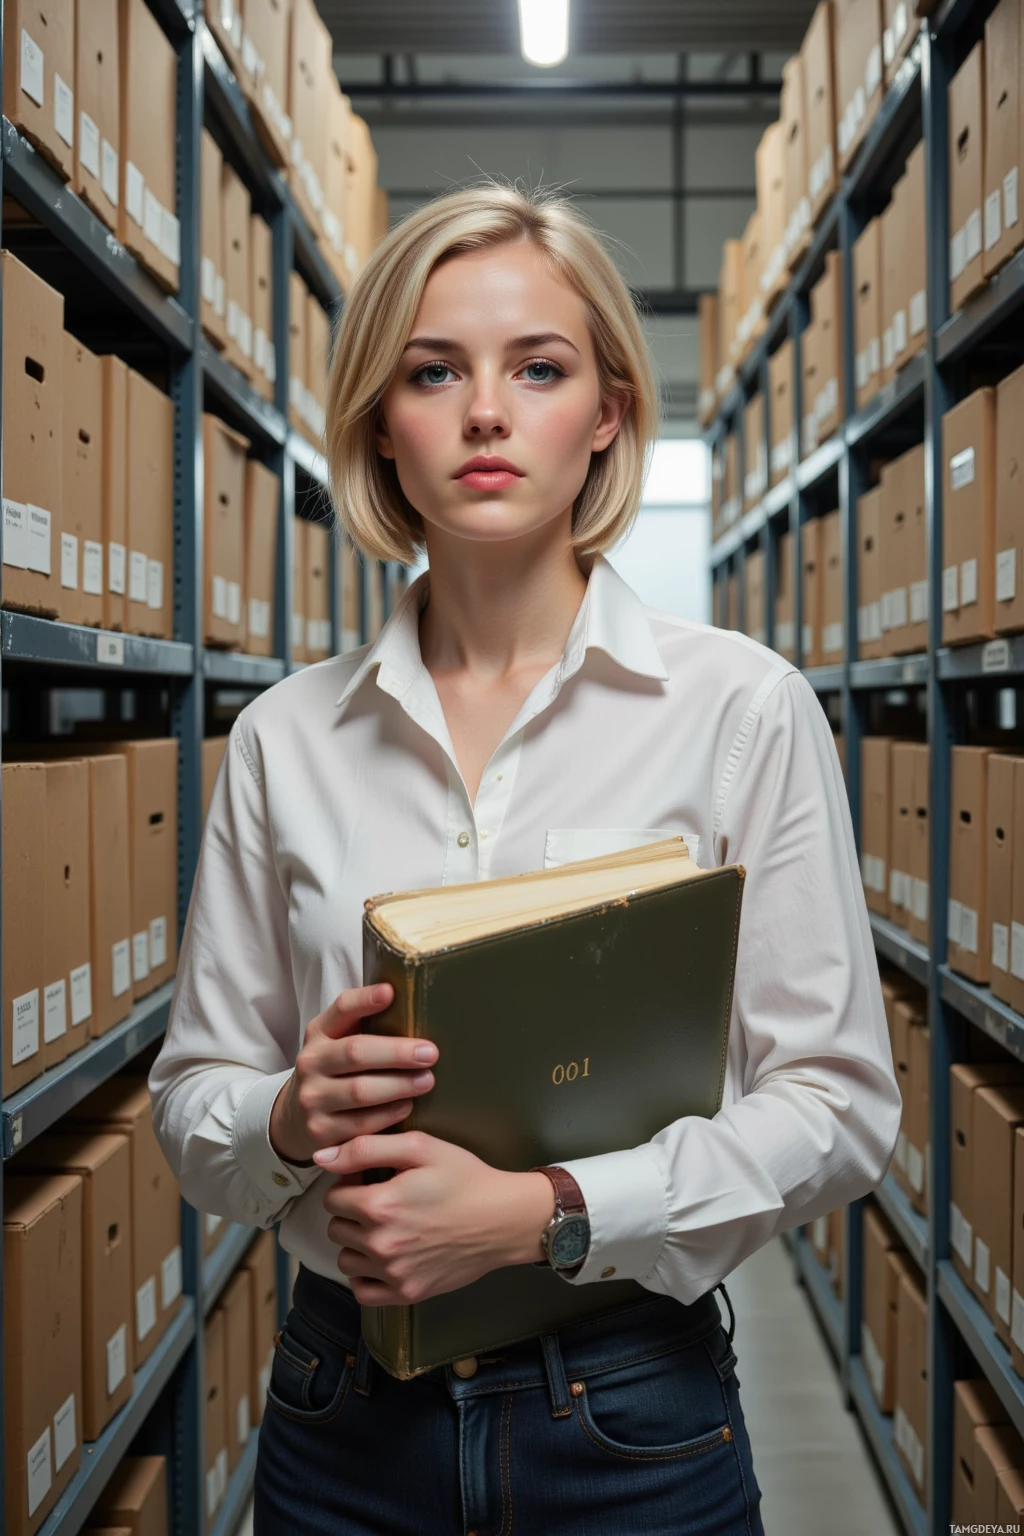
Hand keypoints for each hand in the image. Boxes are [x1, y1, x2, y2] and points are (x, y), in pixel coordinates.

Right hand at [268, 984, 438, 1165]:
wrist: (294, 1118)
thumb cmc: (334, 1071)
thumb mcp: (338, 1041)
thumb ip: (364, 1024)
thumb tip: (412, 1002)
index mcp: (319, 1033)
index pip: (341, 1008)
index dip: (365, 1000)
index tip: (391, 992)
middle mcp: (311, 1062)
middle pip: (356, 1052)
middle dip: (397, 1052)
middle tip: (430, 1053)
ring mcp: (313, 1098)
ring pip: (360, 1091)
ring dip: (399, 1085)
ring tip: (427, 1080)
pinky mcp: (320, 1132)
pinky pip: (361, 1123)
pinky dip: (389, 1115)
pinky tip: (408, 1107)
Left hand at [320, 1131, 556, 1304]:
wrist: (504, 1219)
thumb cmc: (464, 1177)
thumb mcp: (420, 1146)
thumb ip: (365, 1148)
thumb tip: (320, 1158)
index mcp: (378, 1205)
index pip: (332, 1198)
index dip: (350, 1184)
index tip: (372, 1180)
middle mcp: (380, 1244)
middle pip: (336, 1228)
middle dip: (351, 1213)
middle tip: (381, 1202)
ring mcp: (393, 1273)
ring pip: (345, 1260)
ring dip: (356, 1244)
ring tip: (384, 1228)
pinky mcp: (407, 1293)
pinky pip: (362, 1291)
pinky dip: (365, 1276)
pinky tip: (384, 1258)